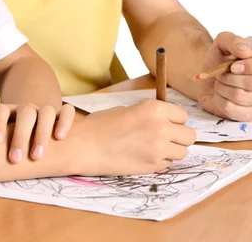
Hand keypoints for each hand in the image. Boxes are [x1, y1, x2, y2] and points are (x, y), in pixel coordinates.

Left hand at [0, 102, 75, 162]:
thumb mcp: (2, 140)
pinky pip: (67, 111)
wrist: (35, 121)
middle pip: (25, 113)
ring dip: (42, 133)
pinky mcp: (61, 113)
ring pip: (46, 112)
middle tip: (15, 159)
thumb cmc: (13, 139)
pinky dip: (65, 121)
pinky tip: (60, 137)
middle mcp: (27, 109)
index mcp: (10, 112)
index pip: (1, 110)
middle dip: (20, 135)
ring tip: (37, 157)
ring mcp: (44, 110)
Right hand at [76, 99, 195, 175]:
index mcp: (155, 109)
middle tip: (166, 137)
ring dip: (172, 150)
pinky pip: (168, 164)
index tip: (168, 122)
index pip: (183, 116)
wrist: (86, 146)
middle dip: (179, 136)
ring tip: (154, 147)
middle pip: (189, 136)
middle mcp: (161, 128)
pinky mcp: (153, 166)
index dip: (175, 120)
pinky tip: (145, 156)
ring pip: (182, 152)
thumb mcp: (128, 110)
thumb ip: (150, 115)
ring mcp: (159, 149)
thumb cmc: (102, 124)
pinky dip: (161, 161)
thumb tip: (164, 121)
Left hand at [198, 32, 251, 120]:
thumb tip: (246, 52)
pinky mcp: (245, 116)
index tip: (233, 66)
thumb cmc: (218, 60)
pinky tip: (221, 96)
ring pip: (238, 95)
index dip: (247, 67)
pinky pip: (230, 108)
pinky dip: (219, 99)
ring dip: (222, 87)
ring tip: (221, 84)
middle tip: (222, 74)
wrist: (207, 78)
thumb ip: (233, 41)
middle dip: (229, 77)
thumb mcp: (222, 43)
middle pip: (250, 83)